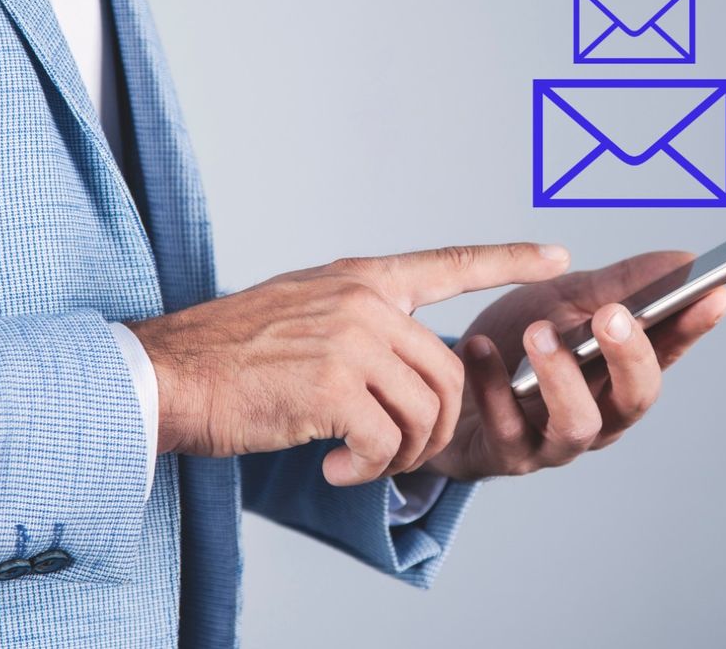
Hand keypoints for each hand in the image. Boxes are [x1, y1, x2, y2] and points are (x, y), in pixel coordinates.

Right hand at [125, 244, 569, 485]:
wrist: (168, 375)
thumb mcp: (300, 312)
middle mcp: (362, 302)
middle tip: (401, 455)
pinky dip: (371, 468)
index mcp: (359, 280)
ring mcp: (349, 340)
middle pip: (450, 371)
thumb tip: (401, 364)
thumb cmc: (228, 356)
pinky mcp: (332, 387)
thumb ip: (357, 325)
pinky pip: (388, 441)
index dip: (508, 260)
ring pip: (427, 410)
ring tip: (364, 462)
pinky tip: (338, 468)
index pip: (449, 262)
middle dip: (438, 429)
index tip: (557, 257)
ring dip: (406, 454)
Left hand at [423, 251, 725, 480]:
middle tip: (614, 315)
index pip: (668, 351)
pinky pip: (505, 429)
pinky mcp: (504, 455)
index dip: (692, 326)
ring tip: (539, 334)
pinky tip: (480, 348)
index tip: (714, 292)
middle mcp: (598, 414)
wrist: (442, 382)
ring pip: (577, 425)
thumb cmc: (514, 344)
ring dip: (562, 376)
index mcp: (618, 374)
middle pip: (635, 399)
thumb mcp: (563, 301)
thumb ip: (618, 285)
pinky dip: (492, 386)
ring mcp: (552, 441)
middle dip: (631, 357)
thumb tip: (685, 260)